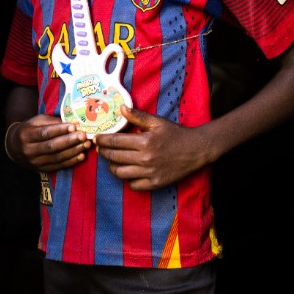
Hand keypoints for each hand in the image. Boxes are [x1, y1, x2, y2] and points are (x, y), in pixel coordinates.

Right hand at [9, 114, 91, 171]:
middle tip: (84, 136)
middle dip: (69, 141)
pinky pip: (58, 166)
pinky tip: (81, 156)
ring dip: (73, 151)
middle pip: (51, 146)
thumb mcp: (36, 121)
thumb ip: (52, 122)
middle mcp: (29, 150)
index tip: (74, 125)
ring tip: (86, 144)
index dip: (60, 130)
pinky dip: (71, 162)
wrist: (15, 147)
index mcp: (26, 135)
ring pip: (56, 157)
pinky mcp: (41, 170)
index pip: (45, 133)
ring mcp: (34, 162)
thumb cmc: (30, 130)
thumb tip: (72, 122)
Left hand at [92, 106, 210, 190]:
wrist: (196, 150)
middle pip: (114, 157)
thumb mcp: (157, 122)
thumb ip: (138, 117)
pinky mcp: (154, 184)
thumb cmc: (176, 134)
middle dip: (103, 152)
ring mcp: (149, 173)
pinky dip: (127, 179)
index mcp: (145, 142)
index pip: (115, 142)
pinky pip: (133, 185)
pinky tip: (127, 171)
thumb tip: (121, 108)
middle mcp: (145, 159)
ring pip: (120, 173)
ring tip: (112, 160)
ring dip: (112, 166)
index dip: (102, 140)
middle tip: (100, 149)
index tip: (96, 138)